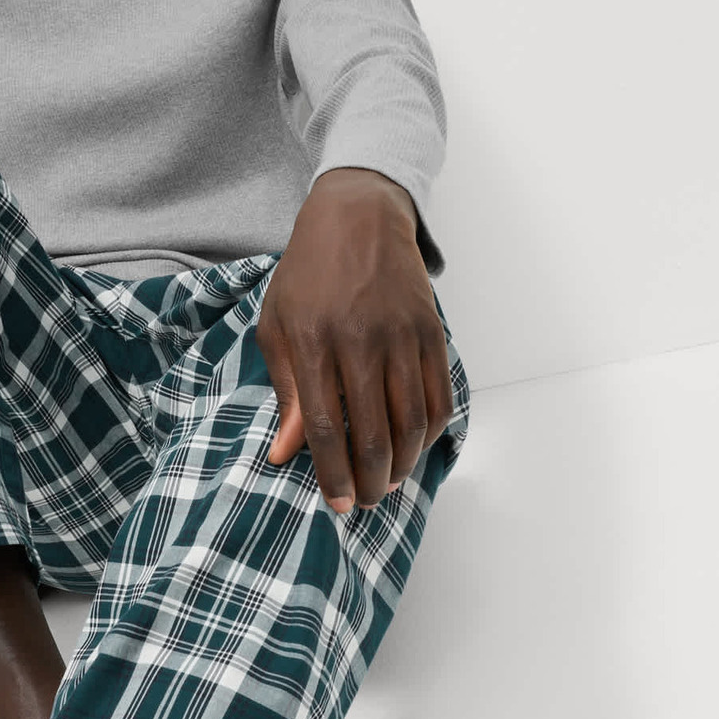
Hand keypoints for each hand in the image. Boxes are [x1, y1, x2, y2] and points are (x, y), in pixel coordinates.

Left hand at [257, 167, 454, 513]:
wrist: (358, 215)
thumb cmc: (308, 274)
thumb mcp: (278, 325)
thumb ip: (286, 391)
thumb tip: (286, 453)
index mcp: (313, 339)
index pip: (324, 424)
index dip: (332, 472)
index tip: (336, 503)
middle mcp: (360, 338)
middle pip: (373, 432)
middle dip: (369, 480)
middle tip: (364, 501)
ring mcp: (401, 334)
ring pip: (412, 421)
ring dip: (402, 464)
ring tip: (387, 482)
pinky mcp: (431, 330)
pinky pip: (439, 396)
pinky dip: (430, 433)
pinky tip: (413, 448)